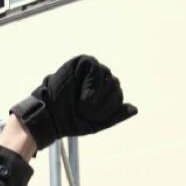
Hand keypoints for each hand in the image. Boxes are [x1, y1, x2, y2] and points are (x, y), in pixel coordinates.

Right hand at [10, 55, 136, 148]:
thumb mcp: (97, 123)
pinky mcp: (83, 63)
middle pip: (115, 87)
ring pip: (108, 79)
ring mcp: (92, 70)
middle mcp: (100, 78)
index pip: (118, 97)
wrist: (50, 118)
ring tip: (79, 101)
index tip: (87, 116)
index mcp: (104, 91)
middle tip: (82, 109)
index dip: (105, 110)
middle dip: (100, 104)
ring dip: (94, 96)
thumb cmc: (70, 120)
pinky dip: (90, 84)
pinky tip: (80, 92)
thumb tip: (134, 109)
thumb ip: (115, 116)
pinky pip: (96, 70)